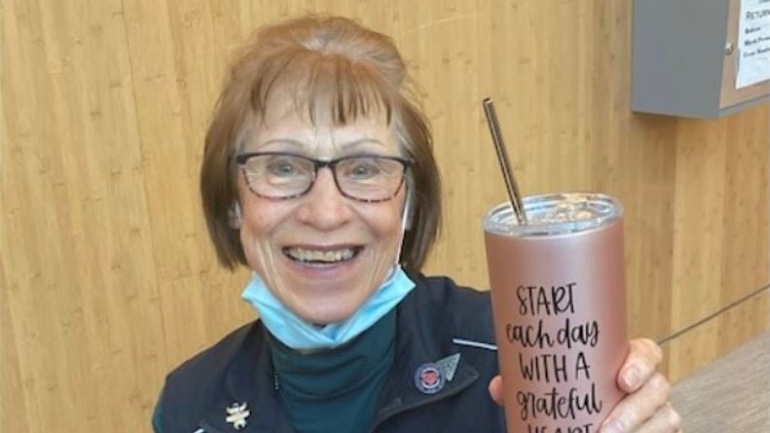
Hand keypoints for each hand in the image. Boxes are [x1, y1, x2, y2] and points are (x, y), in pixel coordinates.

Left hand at [487, 338, 681, 431]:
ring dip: (639, 431)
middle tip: (606, 428)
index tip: (622, 379)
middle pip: (658, 388)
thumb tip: (500, 388)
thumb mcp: (552, 384)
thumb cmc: (571, 394)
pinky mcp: (658, 432)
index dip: (641, 364)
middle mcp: (647, 384)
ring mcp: (657, 411)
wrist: (578, 420)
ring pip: (665, 418)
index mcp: (624, 360)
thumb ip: (526, 382)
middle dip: (635, 410)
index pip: (647, 353)